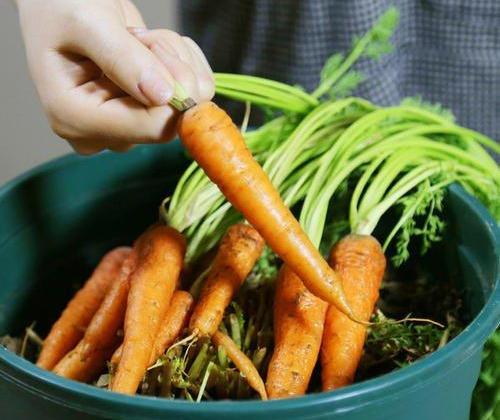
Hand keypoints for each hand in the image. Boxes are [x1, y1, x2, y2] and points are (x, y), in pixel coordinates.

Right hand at [16, 0, 213, 153]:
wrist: (59, 3)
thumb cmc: (58, 8)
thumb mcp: (86, 20)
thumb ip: (123, 58)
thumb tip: (164, 96)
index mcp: (75, 119)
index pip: (152, 127)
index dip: (171, 88)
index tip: (152, 45)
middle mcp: (103, 133)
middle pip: (170, 118)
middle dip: (167, 69)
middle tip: (138, 36)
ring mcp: (127, 126)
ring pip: (183, 107)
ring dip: (173, 62)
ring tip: (138, 38)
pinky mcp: (144, 115)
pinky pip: (188, 99)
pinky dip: (180, 65)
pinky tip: (152, 48)